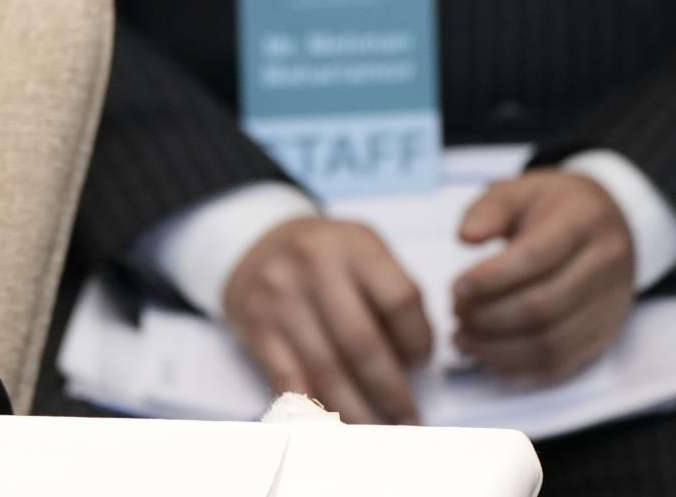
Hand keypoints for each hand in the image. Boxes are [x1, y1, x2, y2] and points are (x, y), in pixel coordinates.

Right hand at [221, 215, 431, 423]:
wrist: (253, 242)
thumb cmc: (325, 256)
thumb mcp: (363, 250)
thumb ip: (392, 295)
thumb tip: (411, 365)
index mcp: (353, 245)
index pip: (400, 301)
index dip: (419, 342)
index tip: (422, 365)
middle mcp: (313, 267)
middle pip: (363, 344)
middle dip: (392, 393)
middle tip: (411, 422)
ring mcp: (280, 298)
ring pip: (327, 371)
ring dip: (359, 413)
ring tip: (381, 433)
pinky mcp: (256, 327)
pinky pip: (290, 381)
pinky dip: (314, 412)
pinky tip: (337, 428)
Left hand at [452, 169, 635, 382]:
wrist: (612, 222)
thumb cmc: (555, 206)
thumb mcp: (522, 189)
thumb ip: (490, 208)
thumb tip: (465, 237)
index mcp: (584, 221)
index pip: (536, 258)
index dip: (491, 278)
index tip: (456, 288)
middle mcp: (605, 265)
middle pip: (544, 306)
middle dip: (490, 316)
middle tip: (455, 313)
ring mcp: (610, 304)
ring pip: (553, 341)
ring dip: (499, 348)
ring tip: (463, 337)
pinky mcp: (606, 333)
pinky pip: (563, 361)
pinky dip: (520, 367)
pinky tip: (488, 355)